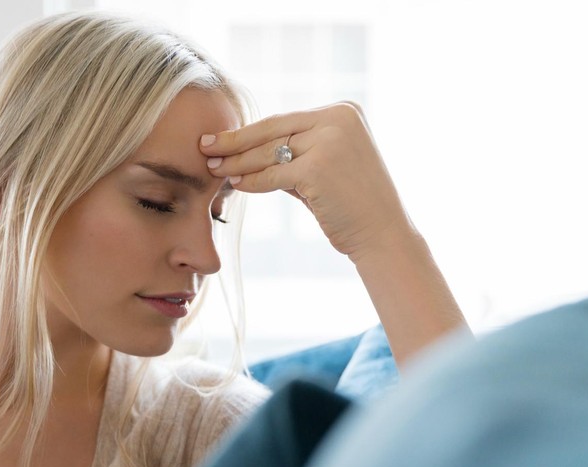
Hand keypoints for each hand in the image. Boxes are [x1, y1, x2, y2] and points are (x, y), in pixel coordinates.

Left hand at [201, 102, 414, 261]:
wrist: (382, 234)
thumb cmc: (351, 203)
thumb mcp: (326, 164)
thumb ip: (295, 150)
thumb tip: (247, 148)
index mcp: (343, 111)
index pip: (283, 121)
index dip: (248, 130)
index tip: (220, 137)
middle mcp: (338, 119)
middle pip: (272, 131)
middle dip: (234, 141)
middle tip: (204, 147)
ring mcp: (330, 141)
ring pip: (269, 152)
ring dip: (238, 163)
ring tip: (215, 168)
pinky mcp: (318, 168)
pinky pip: (272, 174)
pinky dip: (251, 182)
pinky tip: (236, 185)